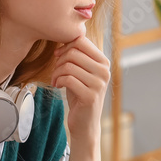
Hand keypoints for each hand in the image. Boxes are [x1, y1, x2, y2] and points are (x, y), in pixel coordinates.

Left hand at [51, 37, 109, 160]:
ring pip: (69, 65)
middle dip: (59, 60)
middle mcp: (104, 71)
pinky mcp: (91, 95)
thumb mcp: (80, 72)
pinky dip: (58, 81)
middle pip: (74, 52)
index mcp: (103, 62)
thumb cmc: (79, 95)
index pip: (81, 41)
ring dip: (57, 72)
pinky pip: (68, 78)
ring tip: (56, 80)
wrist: (85, 124)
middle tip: (56, 71)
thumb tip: (65, 36)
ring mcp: (99, 84)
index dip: (66, 46)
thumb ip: (77, 55)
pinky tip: (58, 86)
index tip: (58, 56)